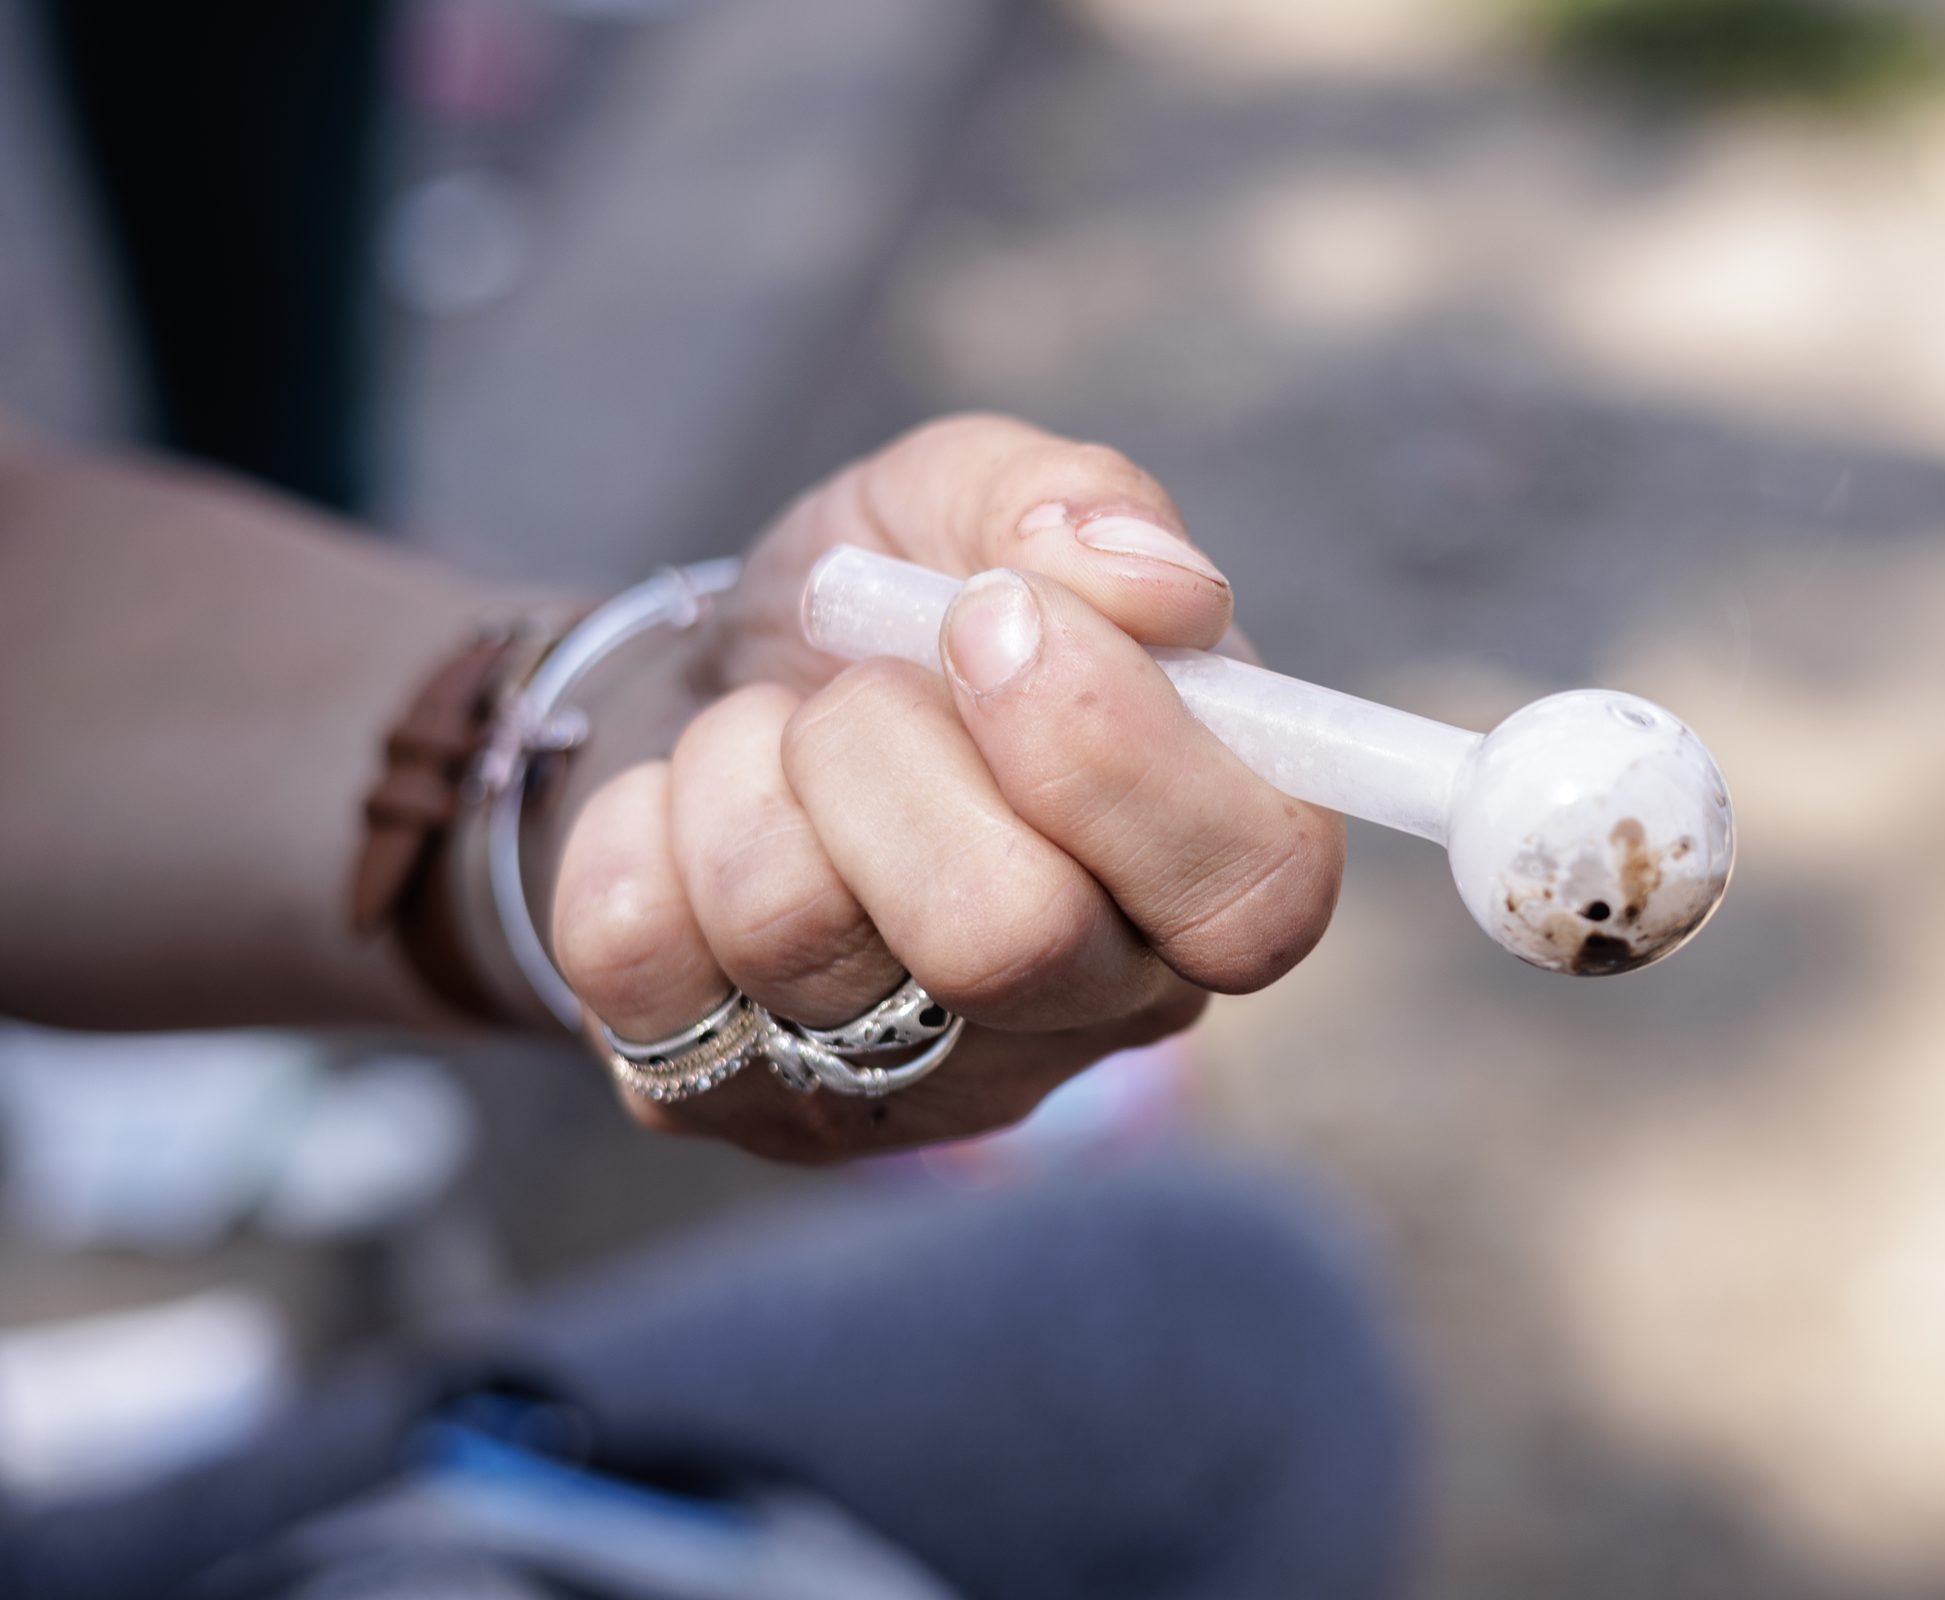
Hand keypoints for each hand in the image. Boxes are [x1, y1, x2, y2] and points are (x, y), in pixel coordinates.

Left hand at [548, 415, 1345, 1160]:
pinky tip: (683, 816)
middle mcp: (1087, 1009)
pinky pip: (638, 960)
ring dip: (747, 766)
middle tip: (860, 682)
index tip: (994, 617)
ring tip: (772, 738)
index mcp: (1206, 866)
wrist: (703, 683)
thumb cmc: (889, 610)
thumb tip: (1161, 585)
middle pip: (1007, 936)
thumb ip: (1083, 505)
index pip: (1251, 901)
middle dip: (885, 743)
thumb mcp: (976, 501)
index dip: (1117, 755)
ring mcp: (913, 1084)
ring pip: (800, 936)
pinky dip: (632, 824)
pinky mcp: (739, 1103)